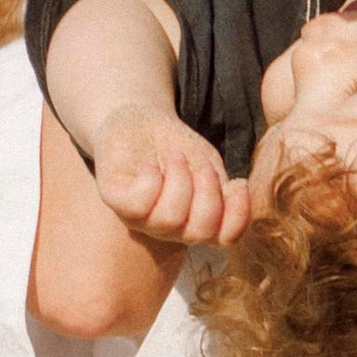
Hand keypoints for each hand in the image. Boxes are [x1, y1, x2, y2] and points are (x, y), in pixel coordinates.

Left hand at [86, 103, 251, 247]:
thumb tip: (238, 191)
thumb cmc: (175, 145)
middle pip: (198, 233)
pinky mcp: (116, 200)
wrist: (139, 118)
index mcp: (196, 220)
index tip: (239, 183)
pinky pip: (138, 205)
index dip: (238, 217)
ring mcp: (140, 218)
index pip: (224, 238)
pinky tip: (151, 164)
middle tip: (202, 165)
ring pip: (169, 219)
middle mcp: (169, 227)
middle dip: (208, 194)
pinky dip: (151, 180)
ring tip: (176, 157)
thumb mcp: (206, 163)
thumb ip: (221, 185)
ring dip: (180, 181)